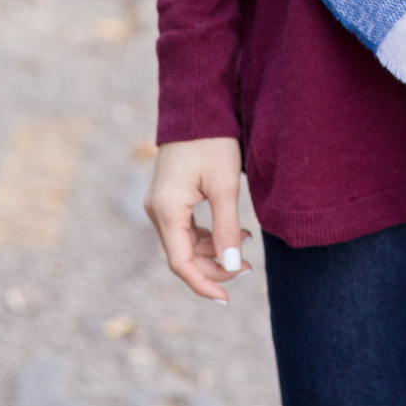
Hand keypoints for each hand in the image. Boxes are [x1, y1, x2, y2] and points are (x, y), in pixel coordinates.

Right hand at [145, 137, 250, 303]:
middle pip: (183, 255)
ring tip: (246, 241)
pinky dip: (208, 235)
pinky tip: (233, 229)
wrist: (197, 106)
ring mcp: (160, 203)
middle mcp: (156, 210)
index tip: (227, 299)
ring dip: (213, 249)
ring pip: (185, 243)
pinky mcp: (168, 196)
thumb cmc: (212, 141)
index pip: (181, 263)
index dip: (204, 284)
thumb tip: (232, 265)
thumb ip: (227, 227)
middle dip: (215, 266)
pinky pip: (185, 227)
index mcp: (166, 210)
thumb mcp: (225, 185)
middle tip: (249, 267)